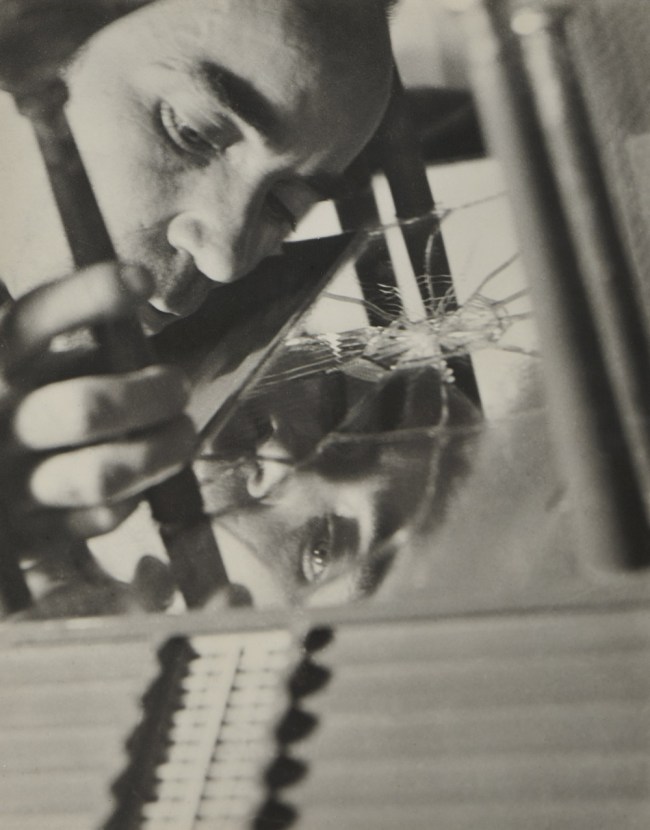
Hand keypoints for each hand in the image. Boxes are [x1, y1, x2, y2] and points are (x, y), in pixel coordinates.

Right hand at [0, 261, 195, 551]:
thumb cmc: (13, 411)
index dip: (90, 295)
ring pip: (102, 473)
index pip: (33, 320)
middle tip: (178, 386)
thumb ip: (63, 345)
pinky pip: (99, 517)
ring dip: (160, 452)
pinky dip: (131, 497)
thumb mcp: (21, 366)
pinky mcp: (30, 534)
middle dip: (150, 395)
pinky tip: (139, 481)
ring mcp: (10, 484)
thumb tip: (134, 307)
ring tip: (183, 433)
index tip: (142, 280)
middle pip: (87, 409)